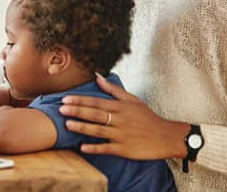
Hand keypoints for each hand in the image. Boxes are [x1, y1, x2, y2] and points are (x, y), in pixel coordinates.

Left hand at [59, 73, 189, 159]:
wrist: (165, 136)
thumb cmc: (147, 117)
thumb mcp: (132, 100)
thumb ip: (113, 89)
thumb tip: (97, 76)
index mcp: (121, 107)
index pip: (97, 102)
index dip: (80, 100)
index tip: (65, 99)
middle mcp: (120, 119)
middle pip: (95, 114)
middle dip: (77, 111)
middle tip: (61, 109)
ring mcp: (122, 135)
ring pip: (99, 130)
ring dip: (82, 128)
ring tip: (67, 125)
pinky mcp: (125, 149)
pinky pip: (107, 148)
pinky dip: (95, 148)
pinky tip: (82, 147)